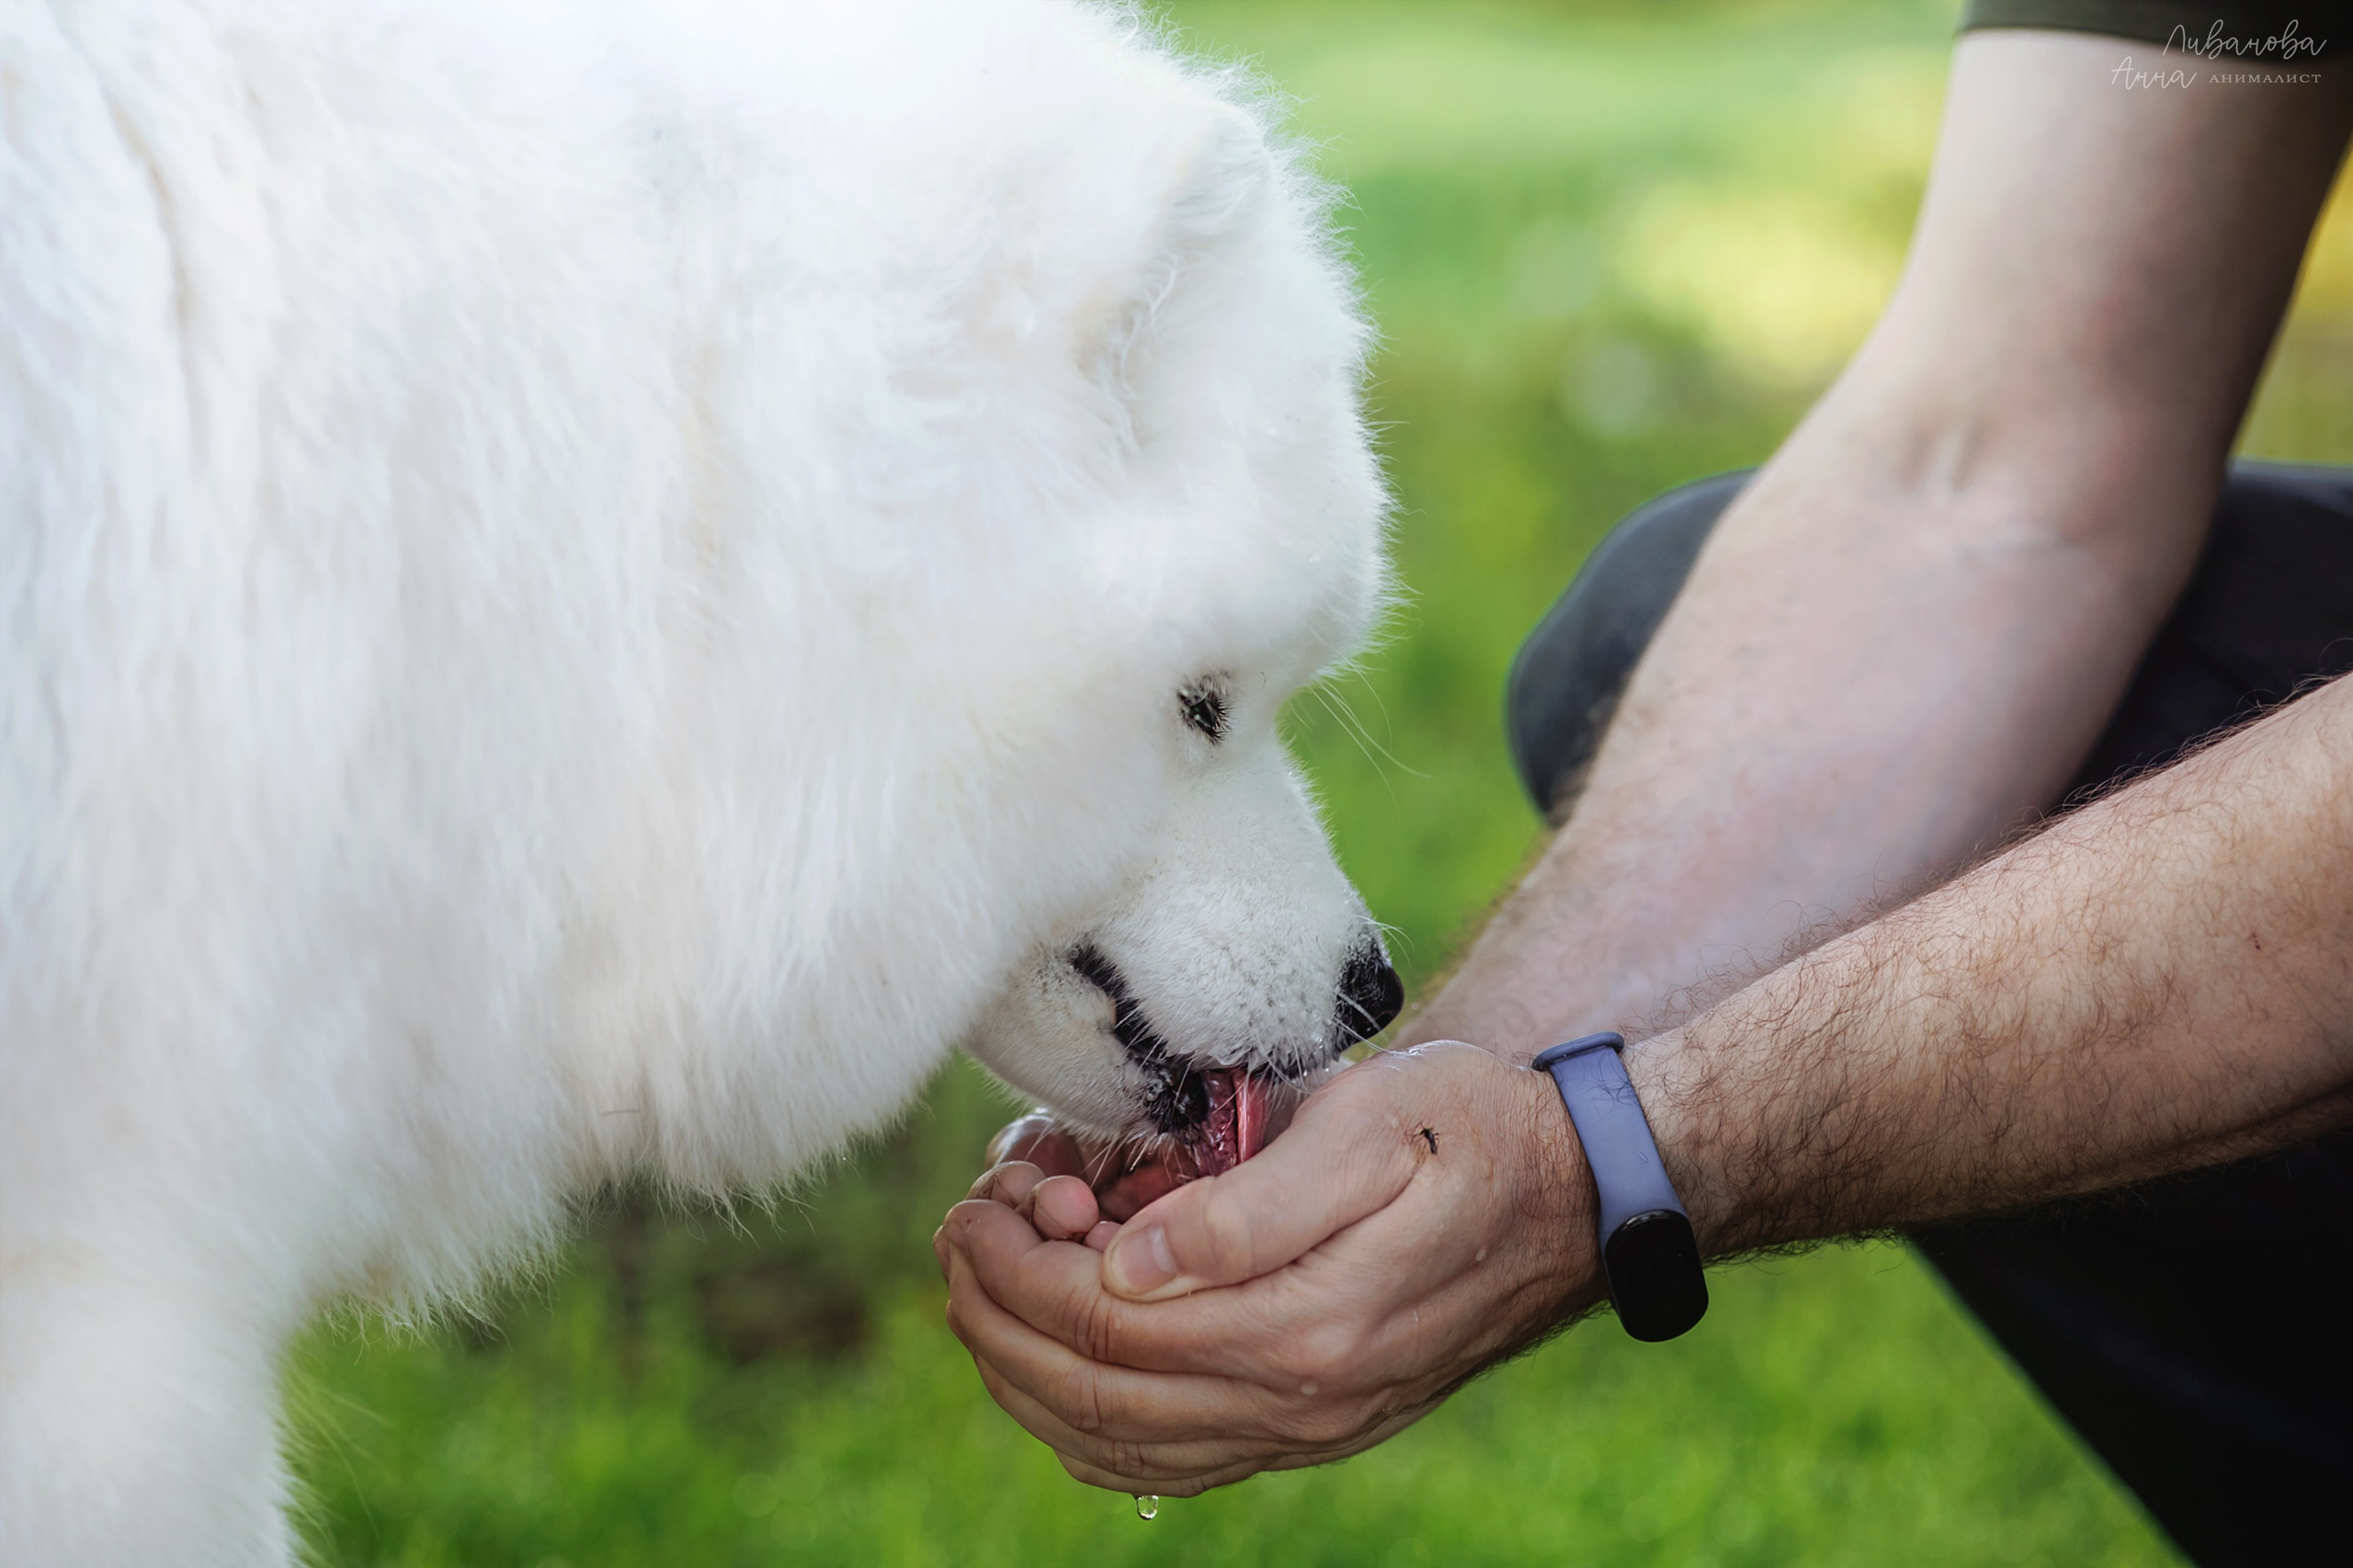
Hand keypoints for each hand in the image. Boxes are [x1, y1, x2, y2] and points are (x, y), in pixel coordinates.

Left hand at [934, 1042, 1600, 1493]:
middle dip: (999, 1316)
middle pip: (1095, 1392)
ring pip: (1118, 1443)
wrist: (1572, 1195)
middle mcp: (1302, 1401)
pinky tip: (1051, 1363)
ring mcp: (1305, 1429)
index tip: (984, 1203)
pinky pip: (1166, 1460)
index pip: (1111, 1323)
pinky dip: (1083, 1423)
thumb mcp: (1371, 1125)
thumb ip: (1248, 1205)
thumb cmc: (1469, 1132)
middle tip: (962, 1237)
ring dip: (1024, 1372)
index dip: (1024, 1269)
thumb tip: (1126, 1264)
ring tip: (983, 1288)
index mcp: (1308, 1323)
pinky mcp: (1307, 1428)